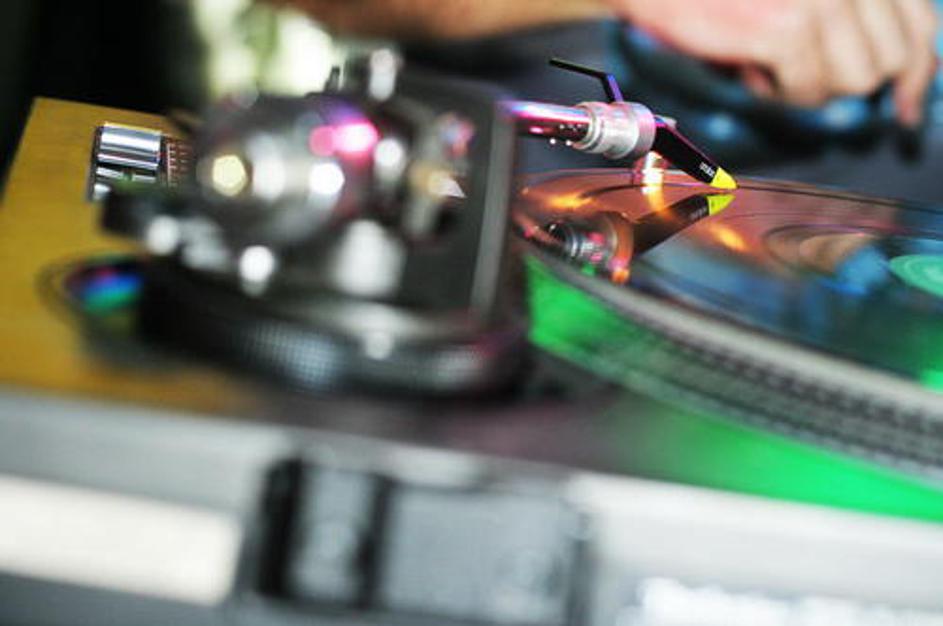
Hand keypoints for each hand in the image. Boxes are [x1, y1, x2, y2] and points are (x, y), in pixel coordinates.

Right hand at [608, 0, 939, 125]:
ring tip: (770, 63)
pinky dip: (778, 94)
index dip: (917, 72)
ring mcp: (826, 0)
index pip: (919, 23)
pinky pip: (807, 92)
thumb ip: (849, 17)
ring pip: (854, 82)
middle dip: (846, 81)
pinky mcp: (789, 28)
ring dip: (810, 87)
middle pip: (889, 61)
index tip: (908, 107)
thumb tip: (888, 74)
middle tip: (801, 78)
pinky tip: (752, 70)